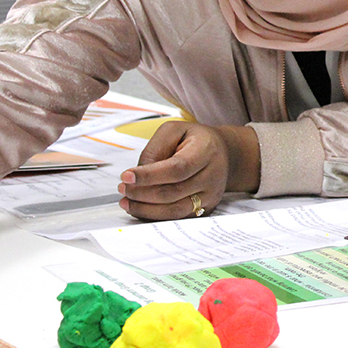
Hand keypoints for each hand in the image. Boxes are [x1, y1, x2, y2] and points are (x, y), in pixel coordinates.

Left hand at [118, 121, 259, 220]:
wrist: (225, 154)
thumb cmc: (196, 141)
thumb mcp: (175, 130)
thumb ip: (155, 149)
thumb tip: (139, 174)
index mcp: (206, 151)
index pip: (177, 168)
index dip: (149, 175)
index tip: (126, 177)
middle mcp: (212, 175)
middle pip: (173, 192)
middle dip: (142, 194)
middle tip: (122, 189)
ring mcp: (211, 195)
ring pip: (174, 210)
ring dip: (146, 209)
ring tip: (127, 202)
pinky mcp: (206, 208)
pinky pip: (178, 218)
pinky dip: (155, 216)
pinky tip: (141, 208)